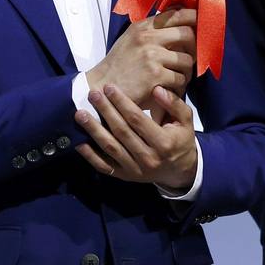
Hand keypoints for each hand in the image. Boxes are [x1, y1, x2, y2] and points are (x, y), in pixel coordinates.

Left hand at [75, 84, 198, 192]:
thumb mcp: (186, 121)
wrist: (180, 171)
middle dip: (105, 111)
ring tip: (80, 113)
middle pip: (121, 132)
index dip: (122, 103)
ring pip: (110, 148)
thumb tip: (156, 89)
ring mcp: (135, 169)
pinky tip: (79, 142)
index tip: (109, 87)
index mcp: (164, 143)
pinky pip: (104, 166)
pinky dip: (90, 155)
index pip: (138, 120)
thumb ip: (174, 104)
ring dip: (93, 130)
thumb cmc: (180, 140)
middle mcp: (148, 158)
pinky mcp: (125, 176)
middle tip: (92, 94)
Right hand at [86, 8, 195, 107]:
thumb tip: (182, 19)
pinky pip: (180, 79)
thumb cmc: (120, 65)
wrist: (102, 86)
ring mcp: (152, 56)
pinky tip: (168, 88)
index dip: (195, 18)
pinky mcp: (155, 75)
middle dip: (195, 47)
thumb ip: (153, 30)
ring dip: (186, 72)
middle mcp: (148, 37)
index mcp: (143, 26)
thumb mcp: (132, 39)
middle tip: (192, 57)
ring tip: (176, 77)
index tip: (202, 25)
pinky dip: (177, 86)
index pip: (177, 13)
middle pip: (188, 34)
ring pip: (187, 60)